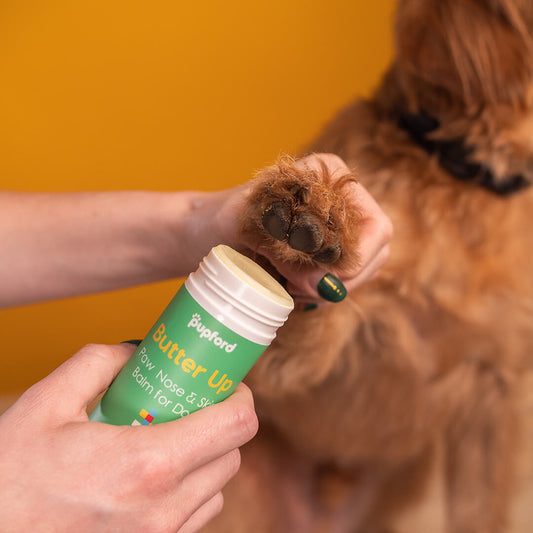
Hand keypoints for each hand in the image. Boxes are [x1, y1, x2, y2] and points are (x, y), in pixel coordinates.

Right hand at [0, 343, 257, 532]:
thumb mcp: (46, 403)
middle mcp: (162, 509)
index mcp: (145, 464)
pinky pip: (196, 515)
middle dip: (220, 423)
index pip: (235, 425)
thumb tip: (137, 353)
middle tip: (192, 406)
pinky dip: (190, 490)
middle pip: (231, 454)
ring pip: (217, 487)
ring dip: (206, 458)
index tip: (225, 385)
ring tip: (169, 439)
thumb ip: (99, 363)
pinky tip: (155, 475)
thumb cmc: (10, 480)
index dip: (239, 397)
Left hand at [199, 153, 391, 304]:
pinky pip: (344, 279)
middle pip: (376, 251)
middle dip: (342, 281)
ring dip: (329, 289)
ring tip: (288, 289)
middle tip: (297, 291)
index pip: (374, 226)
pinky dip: (320, 292)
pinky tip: (291, 289)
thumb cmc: (221, 220)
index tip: (314, 281)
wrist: (205, 231)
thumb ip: (287, 252)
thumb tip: (322, 283)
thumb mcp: (249, 229)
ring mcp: (339, 223)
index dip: (353, 262)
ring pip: (363, 270)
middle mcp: (341, 196)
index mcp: (328, 174)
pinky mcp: (329, 248)